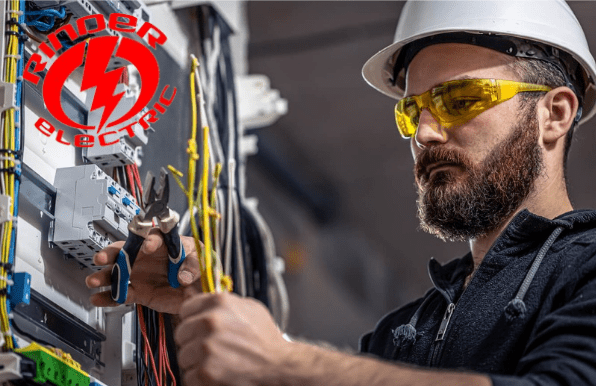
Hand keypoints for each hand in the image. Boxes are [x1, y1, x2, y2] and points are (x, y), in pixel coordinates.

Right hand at [85, 230, 201, 313]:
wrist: (198, 291)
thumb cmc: (199, 267)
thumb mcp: (202, 261)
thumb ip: (193, 266)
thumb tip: (184, 275)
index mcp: (164, 243)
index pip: (153, 237)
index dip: (149, 240)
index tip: (148, 246)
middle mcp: (147, 257)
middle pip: (125, 251)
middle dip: (112, 253)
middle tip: (102, 258)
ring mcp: (141, 274)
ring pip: (118, 273)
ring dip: (104, 276)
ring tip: (93, 280)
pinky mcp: (140, 291)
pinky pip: (122, 294)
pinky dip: (109, 297)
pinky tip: (98, 298)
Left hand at [175, 289, 290, 385]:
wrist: (279, 366)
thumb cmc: (266, 339)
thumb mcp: (250, 308)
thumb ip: (226, 303)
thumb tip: (203, 301)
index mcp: (219, 302)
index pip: (186, 309)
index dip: (192, 320)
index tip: (198, 328)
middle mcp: (210, 322)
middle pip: (181, 333)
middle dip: (193, 341)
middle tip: (210, 348)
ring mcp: (206, 347)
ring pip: (183, 356)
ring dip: (196, 361)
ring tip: (216, 362)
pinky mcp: (205, 372)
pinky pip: (188, 376)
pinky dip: (200, 379)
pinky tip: (217, 374)